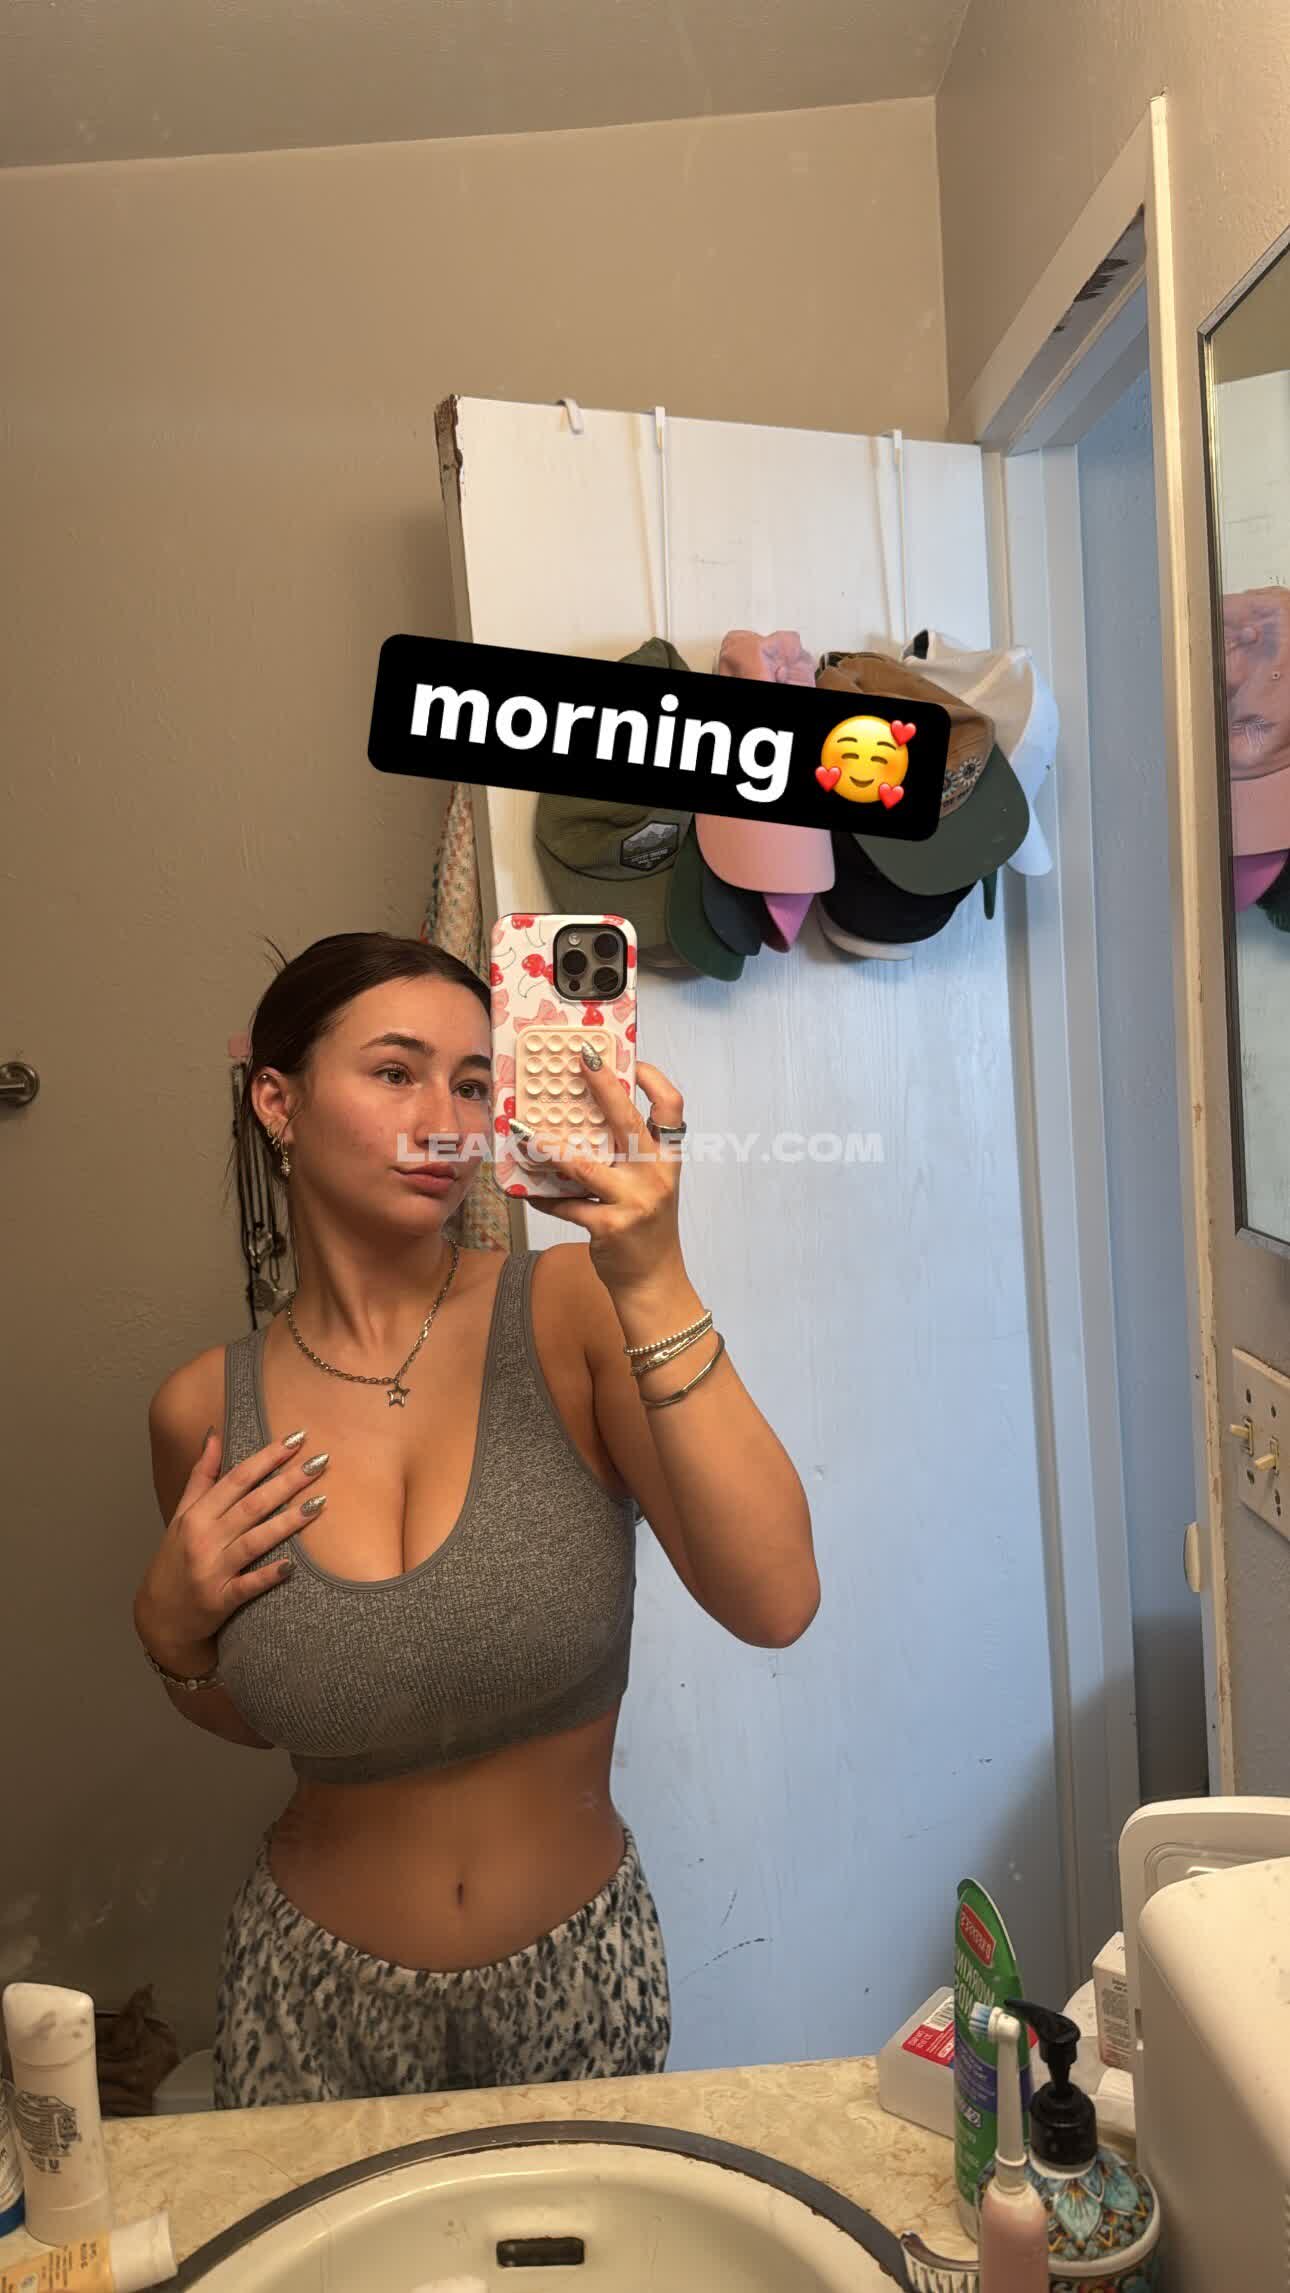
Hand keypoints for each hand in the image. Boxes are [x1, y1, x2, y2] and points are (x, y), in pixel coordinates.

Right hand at [133, 1430, 326, 1668]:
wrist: (159, 1617)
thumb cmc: (174, 1560)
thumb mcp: (181, 1516)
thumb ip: (200, 1476)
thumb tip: (214, 1434)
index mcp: (196, 1516)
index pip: (237, 1479)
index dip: (267, 1457)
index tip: (296, 1439)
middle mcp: (203, 1539)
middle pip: (251, 1505)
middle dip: (287, 1481)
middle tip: (320, 1462)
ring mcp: (211, 1571)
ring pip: (254, 1541)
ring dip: (287, 1522)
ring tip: (320, 1503)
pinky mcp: (219, 1601)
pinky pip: (247, 1586)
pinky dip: (268, 1576)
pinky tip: (293, 1566)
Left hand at [512, 1054, 686, 1293]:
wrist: (654, 1282)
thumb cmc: (649, 1229)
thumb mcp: (651, 1186)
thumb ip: (630, 1156)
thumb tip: (587, 1122)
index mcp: (666, 1161)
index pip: (672, 1109)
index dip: (654, 1080)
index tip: (630, 1060)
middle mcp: (655, 1176)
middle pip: (628, 1122)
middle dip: (604, 1087)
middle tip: (580, 1060)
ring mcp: (633, 1201)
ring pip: (584, 1165)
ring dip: (550, 1148)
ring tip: (525, 1133)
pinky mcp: (608, 1226)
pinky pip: (565, 1205)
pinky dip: (542, 1197)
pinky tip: (524, 1189)